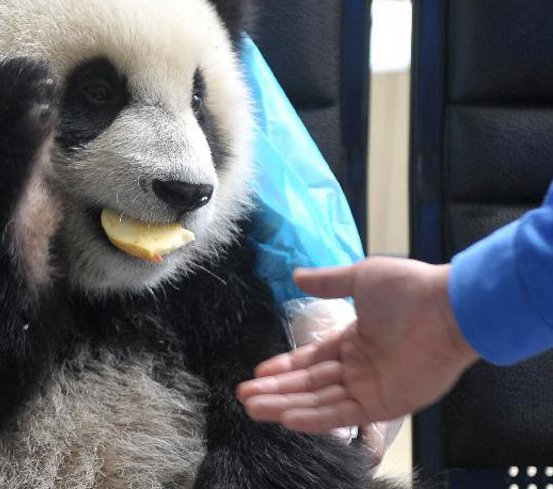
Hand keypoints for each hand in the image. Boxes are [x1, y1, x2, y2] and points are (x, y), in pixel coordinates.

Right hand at [237, 257, 478, 433]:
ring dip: (286, 406)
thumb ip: (327, 282)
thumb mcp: (360, 277)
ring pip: (319, 401)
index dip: (284, 366)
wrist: (449, 308)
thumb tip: (296, 275)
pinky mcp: (384, 404)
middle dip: (276, 390)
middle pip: (309, 384)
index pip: (311, 359)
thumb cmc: (409, 289)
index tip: (257, 373)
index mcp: (355, 340)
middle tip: (244, 396)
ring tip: (253, 408)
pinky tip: (286, 418)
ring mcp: (371, 387)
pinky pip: (342, 414)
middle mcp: (360, 367)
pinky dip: (314, 418)